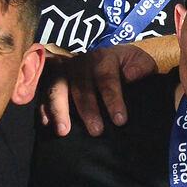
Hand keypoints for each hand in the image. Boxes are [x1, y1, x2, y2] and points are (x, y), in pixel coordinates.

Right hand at [39, 43, 157, 136]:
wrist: (114, 55)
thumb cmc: (129, 63)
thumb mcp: (141, 60)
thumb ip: (140, 67)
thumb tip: (130, 75)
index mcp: (104, 57)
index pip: (107, 80)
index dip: (113, 100)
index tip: (120, 121)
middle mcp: (81, 63)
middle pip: (81, 87)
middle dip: (88, 110)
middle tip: (96, 131)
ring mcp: (65, 70)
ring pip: (58, 88)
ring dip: (59, 110)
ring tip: (63, 131)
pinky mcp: (54, 79)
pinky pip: (45, 92)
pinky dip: (44, 107)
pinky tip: (46, 123)